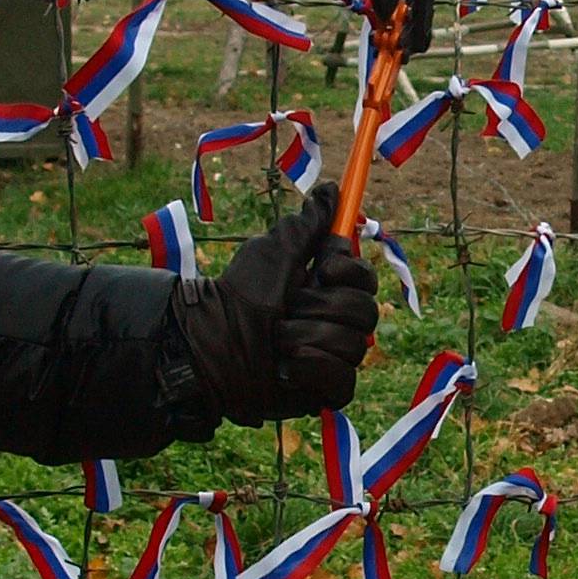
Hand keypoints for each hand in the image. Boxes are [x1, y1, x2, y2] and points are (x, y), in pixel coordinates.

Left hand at [174, 196, 381, 423]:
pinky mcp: (327, 389)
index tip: (322, 270)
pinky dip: (312, 369)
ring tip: (276, 342)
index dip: (350, 273)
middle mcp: (337, 320)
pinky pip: (343, 379)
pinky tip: (286, 368)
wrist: (211, 346)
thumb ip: (306, 224)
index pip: (366, 278)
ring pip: (353, 345)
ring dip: (306, 339)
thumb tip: (330, 189)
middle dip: (319, 308)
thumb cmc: (239, 296)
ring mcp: (335, 356)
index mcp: (328, 288)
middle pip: (366, 312)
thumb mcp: (272, 252)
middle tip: (286, 310)